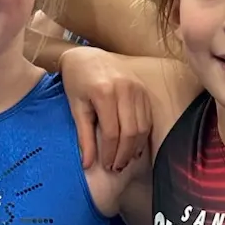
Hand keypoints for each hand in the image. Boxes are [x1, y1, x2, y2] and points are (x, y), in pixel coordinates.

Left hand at [61, 49, 152, 171]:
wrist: (87, 57)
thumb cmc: (77, 82)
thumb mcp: (76, 108)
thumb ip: (84, 137)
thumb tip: (87, 165)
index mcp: (104, 92)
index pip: (111, 132)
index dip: (110, 152)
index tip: (106, 166)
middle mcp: (125, 89)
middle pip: (130, 131)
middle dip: (124, 154)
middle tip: (117, 168)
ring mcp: (137, 88)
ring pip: (142, 127)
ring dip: (135, 148)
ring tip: (125, 161)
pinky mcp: (143, 89)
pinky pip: (147, 118)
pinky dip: (142, 136)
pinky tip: (134, 147)